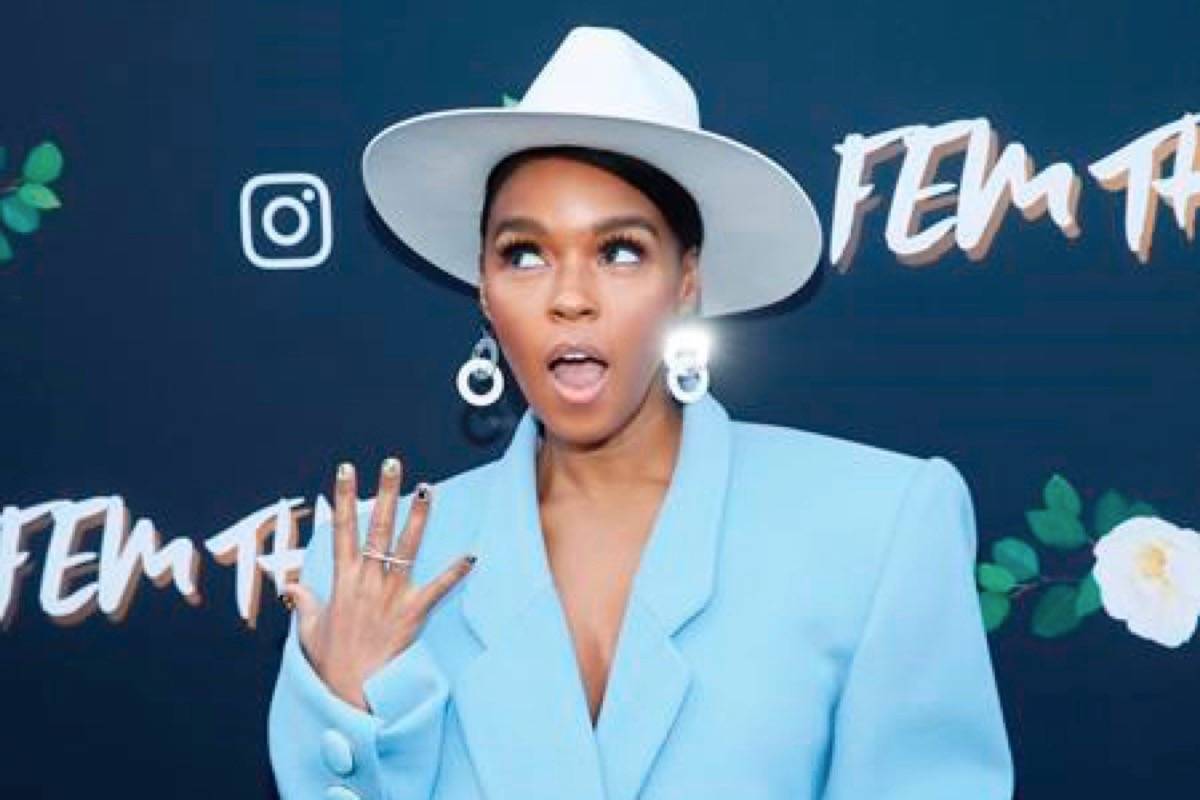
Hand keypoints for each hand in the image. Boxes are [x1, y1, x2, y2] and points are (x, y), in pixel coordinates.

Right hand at [279, 456, 475, 711]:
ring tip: (426, 487)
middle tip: (391, 463)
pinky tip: (471, 555)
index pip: (342, 529)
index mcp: (342, 580)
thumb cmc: (330, 662)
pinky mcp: (412, 612)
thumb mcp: (309, 628)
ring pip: (405, 547)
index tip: (346, 470)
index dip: (344, 498)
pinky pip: (436, 588)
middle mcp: (366, 580)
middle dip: (384, 493)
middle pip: (376, 527)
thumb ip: (303, 602)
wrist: (350, 691)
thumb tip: (289, 586)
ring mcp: (390, 594)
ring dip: (418, 517)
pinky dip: (454, 572)